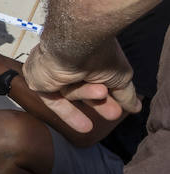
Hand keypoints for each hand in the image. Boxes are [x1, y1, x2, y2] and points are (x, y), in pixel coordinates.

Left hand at [21, 39, 139, 131]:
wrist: (74, 45)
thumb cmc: (100, 54)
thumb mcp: (120, 77)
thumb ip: (125, 94)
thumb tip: (135, 108)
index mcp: (87, 54)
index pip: (98, 79)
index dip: (110, 95)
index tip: (122, 109)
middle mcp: (69, 62)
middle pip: (83, 89)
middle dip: (99, 103)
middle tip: (113, 114)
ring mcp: (53, 71)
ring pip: (72, 93)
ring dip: (87, 95)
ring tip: (100, 92)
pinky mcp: (39, 81)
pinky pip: (54, 101)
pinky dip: (68, 114)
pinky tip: (85, 127)